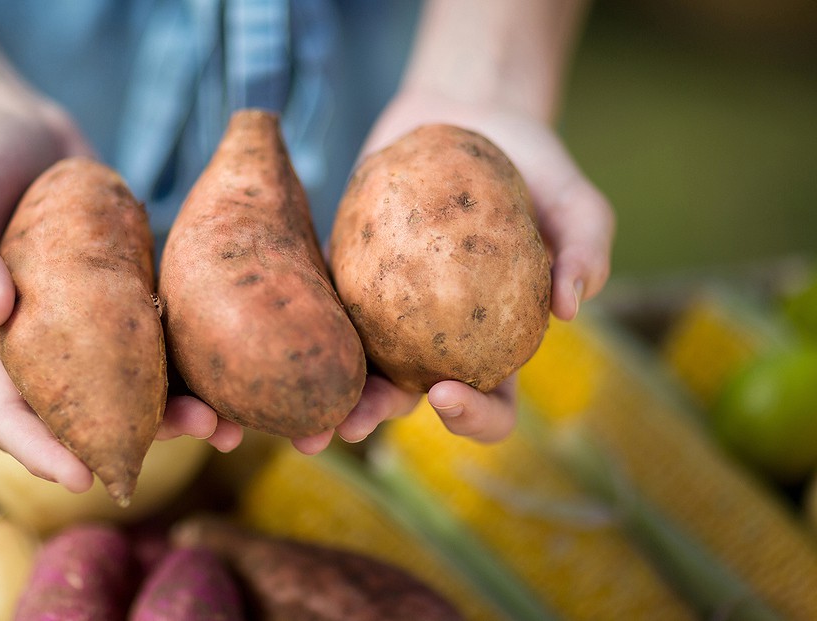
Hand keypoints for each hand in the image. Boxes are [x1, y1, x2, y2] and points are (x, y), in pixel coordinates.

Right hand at [0, 99, 245, 493]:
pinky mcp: (126, 297)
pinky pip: (159, 341)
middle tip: (198, 433)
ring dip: (180, 411)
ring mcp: (89, 325)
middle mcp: (42, 344)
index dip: (42, 453)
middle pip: (85, 414)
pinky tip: (231, 372)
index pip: (9, 415)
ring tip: (228, 421)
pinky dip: (191, 365)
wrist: (24, 131)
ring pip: (133, 388)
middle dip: (139, 438)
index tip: (84, 479)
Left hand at [317, 88, 614, 446]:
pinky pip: (322, 304)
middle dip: (379, 416)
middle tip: (355, 420)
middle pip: (409, 396)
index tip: (449, 394)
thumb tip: (572, 306)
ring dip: (331, 391)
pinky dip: (301, 324)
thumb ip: (586, 248)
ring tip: (306, 404)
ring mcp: (386, 311)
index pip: (491, 403)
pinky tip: (274, 333)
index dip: (474, 417)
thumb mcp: (575, 201)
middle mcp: (437, 339)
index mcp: (495, 343)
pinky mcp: (346, 273)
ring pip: (356, 364)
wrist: (468, 115)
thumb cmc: (533, 166)